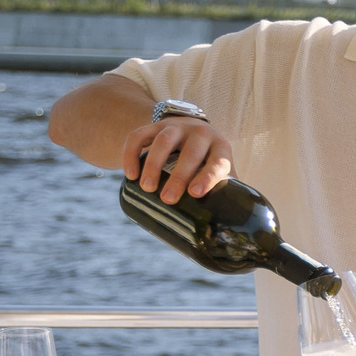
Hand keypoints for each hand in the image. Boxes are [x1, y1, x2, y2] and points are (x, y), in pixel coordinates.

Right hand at [119, 115, 234, 204]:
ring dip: (154, 165)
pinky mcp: (155, 125)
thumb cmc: (208, 161)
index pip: (218, 162)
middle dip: (178, 177)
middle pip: (190, 153)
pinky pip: (138, 136)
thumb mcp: (221, 172)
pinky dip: (131, 154)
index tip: (195, 194)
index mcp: (220, 148)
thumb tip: (224, 230)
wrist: (191, 128)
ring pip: (163, 141)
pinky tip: (130, 174)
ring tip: (147, 188)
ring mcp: (177, 126)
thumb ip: (226, 195)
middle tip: (168, 199)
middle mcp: (200, 133)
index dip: (208, 177)